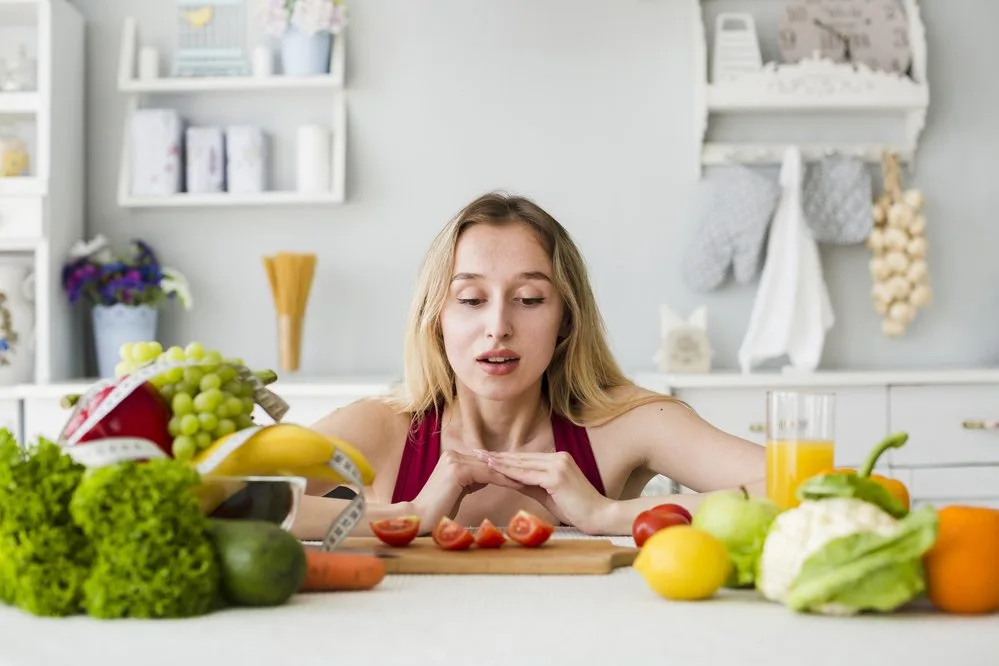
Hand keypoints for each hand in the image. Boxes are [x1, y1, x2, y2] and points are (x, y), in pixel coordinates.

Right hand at [411, 448, 523, 531]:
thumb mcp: (458, 491)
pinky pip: (487, 474)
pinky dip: (503, 480)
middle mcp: (453, 455)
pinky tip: (518, 484)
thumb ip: (471, 481)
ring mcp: (454, 460)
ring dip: (511, 474)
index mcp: (453, 458)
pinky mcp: (457, 469)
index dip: (504, 470)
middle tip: (532, 475)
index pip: (485, 463)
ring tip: (530, 479)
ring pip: (490, 467)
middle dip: (511, 470)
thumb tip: (488, 477)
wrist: (419, 517)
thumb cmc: (438, 510)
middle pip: (489, 463)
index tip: (523, 475)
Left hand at [475, 450, 611, 534]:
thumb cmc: (577, 509)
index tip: (485, 456)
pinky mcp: (556, 476)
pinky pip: (528, 475)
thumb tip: (511, 480)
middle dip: (497, 456)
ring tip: (480, 459)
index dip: (504, 457)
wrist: (600, 516)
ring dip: (499, 462)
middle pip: (521, 458)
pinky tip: (495, 471)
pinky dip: (510, 473)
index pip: (525, 458)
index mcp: (558, 459)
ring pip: (522, 464)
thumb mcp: (550, 494)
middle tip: (476, 453)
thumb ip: (531, 484)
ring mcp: (558, 465)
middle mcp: (558, 457)